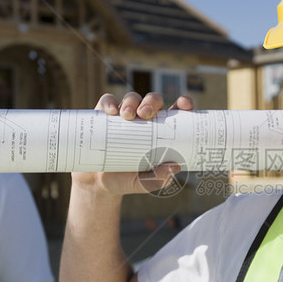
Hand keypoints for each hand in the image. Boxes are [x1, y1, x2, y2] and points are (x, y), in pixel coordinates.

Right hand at [71, 92, 193, 195]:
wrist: (98, 183)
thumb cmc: (127, 179)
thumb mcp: (145, 183)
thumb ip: (160, 178)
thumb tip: (174, 167)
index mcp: (160, 131)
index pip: (176, 112)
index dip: (183, 103)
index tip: (184, 104)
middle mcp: (144, 120)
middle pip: (153, 100)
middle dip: (152, 102)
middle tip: (146, 114)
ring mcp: (124, 116)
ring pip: (132, 98)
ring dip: (132, 101)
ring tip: (127, 115)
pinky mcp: (104, 116)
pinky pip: (108, 102)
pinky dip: (110, 102)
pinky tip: (111, 112)